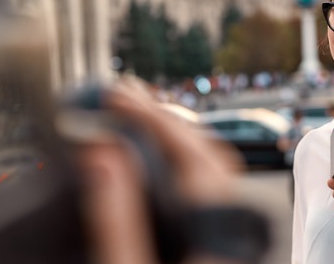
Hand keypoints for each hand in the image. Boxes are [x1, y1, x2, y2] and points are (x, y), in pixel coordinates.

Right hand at [74, 76, 246, 262]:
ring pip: (211, 165)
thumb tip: (102, 157)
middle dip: (163, 117)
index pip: (189, 154)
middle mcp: (231, 224)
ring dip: (174, 135)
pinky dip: (179, 160)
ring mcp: (230, 229)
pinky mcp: (219, 236)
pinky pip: (208, 184)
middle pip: (207, 151)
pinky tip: (156, 159)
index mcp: (216, 229)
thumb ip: (117, 221)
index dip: (149, 117)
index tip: (115, 96)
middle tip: (123, 97)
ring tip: (136, 118)